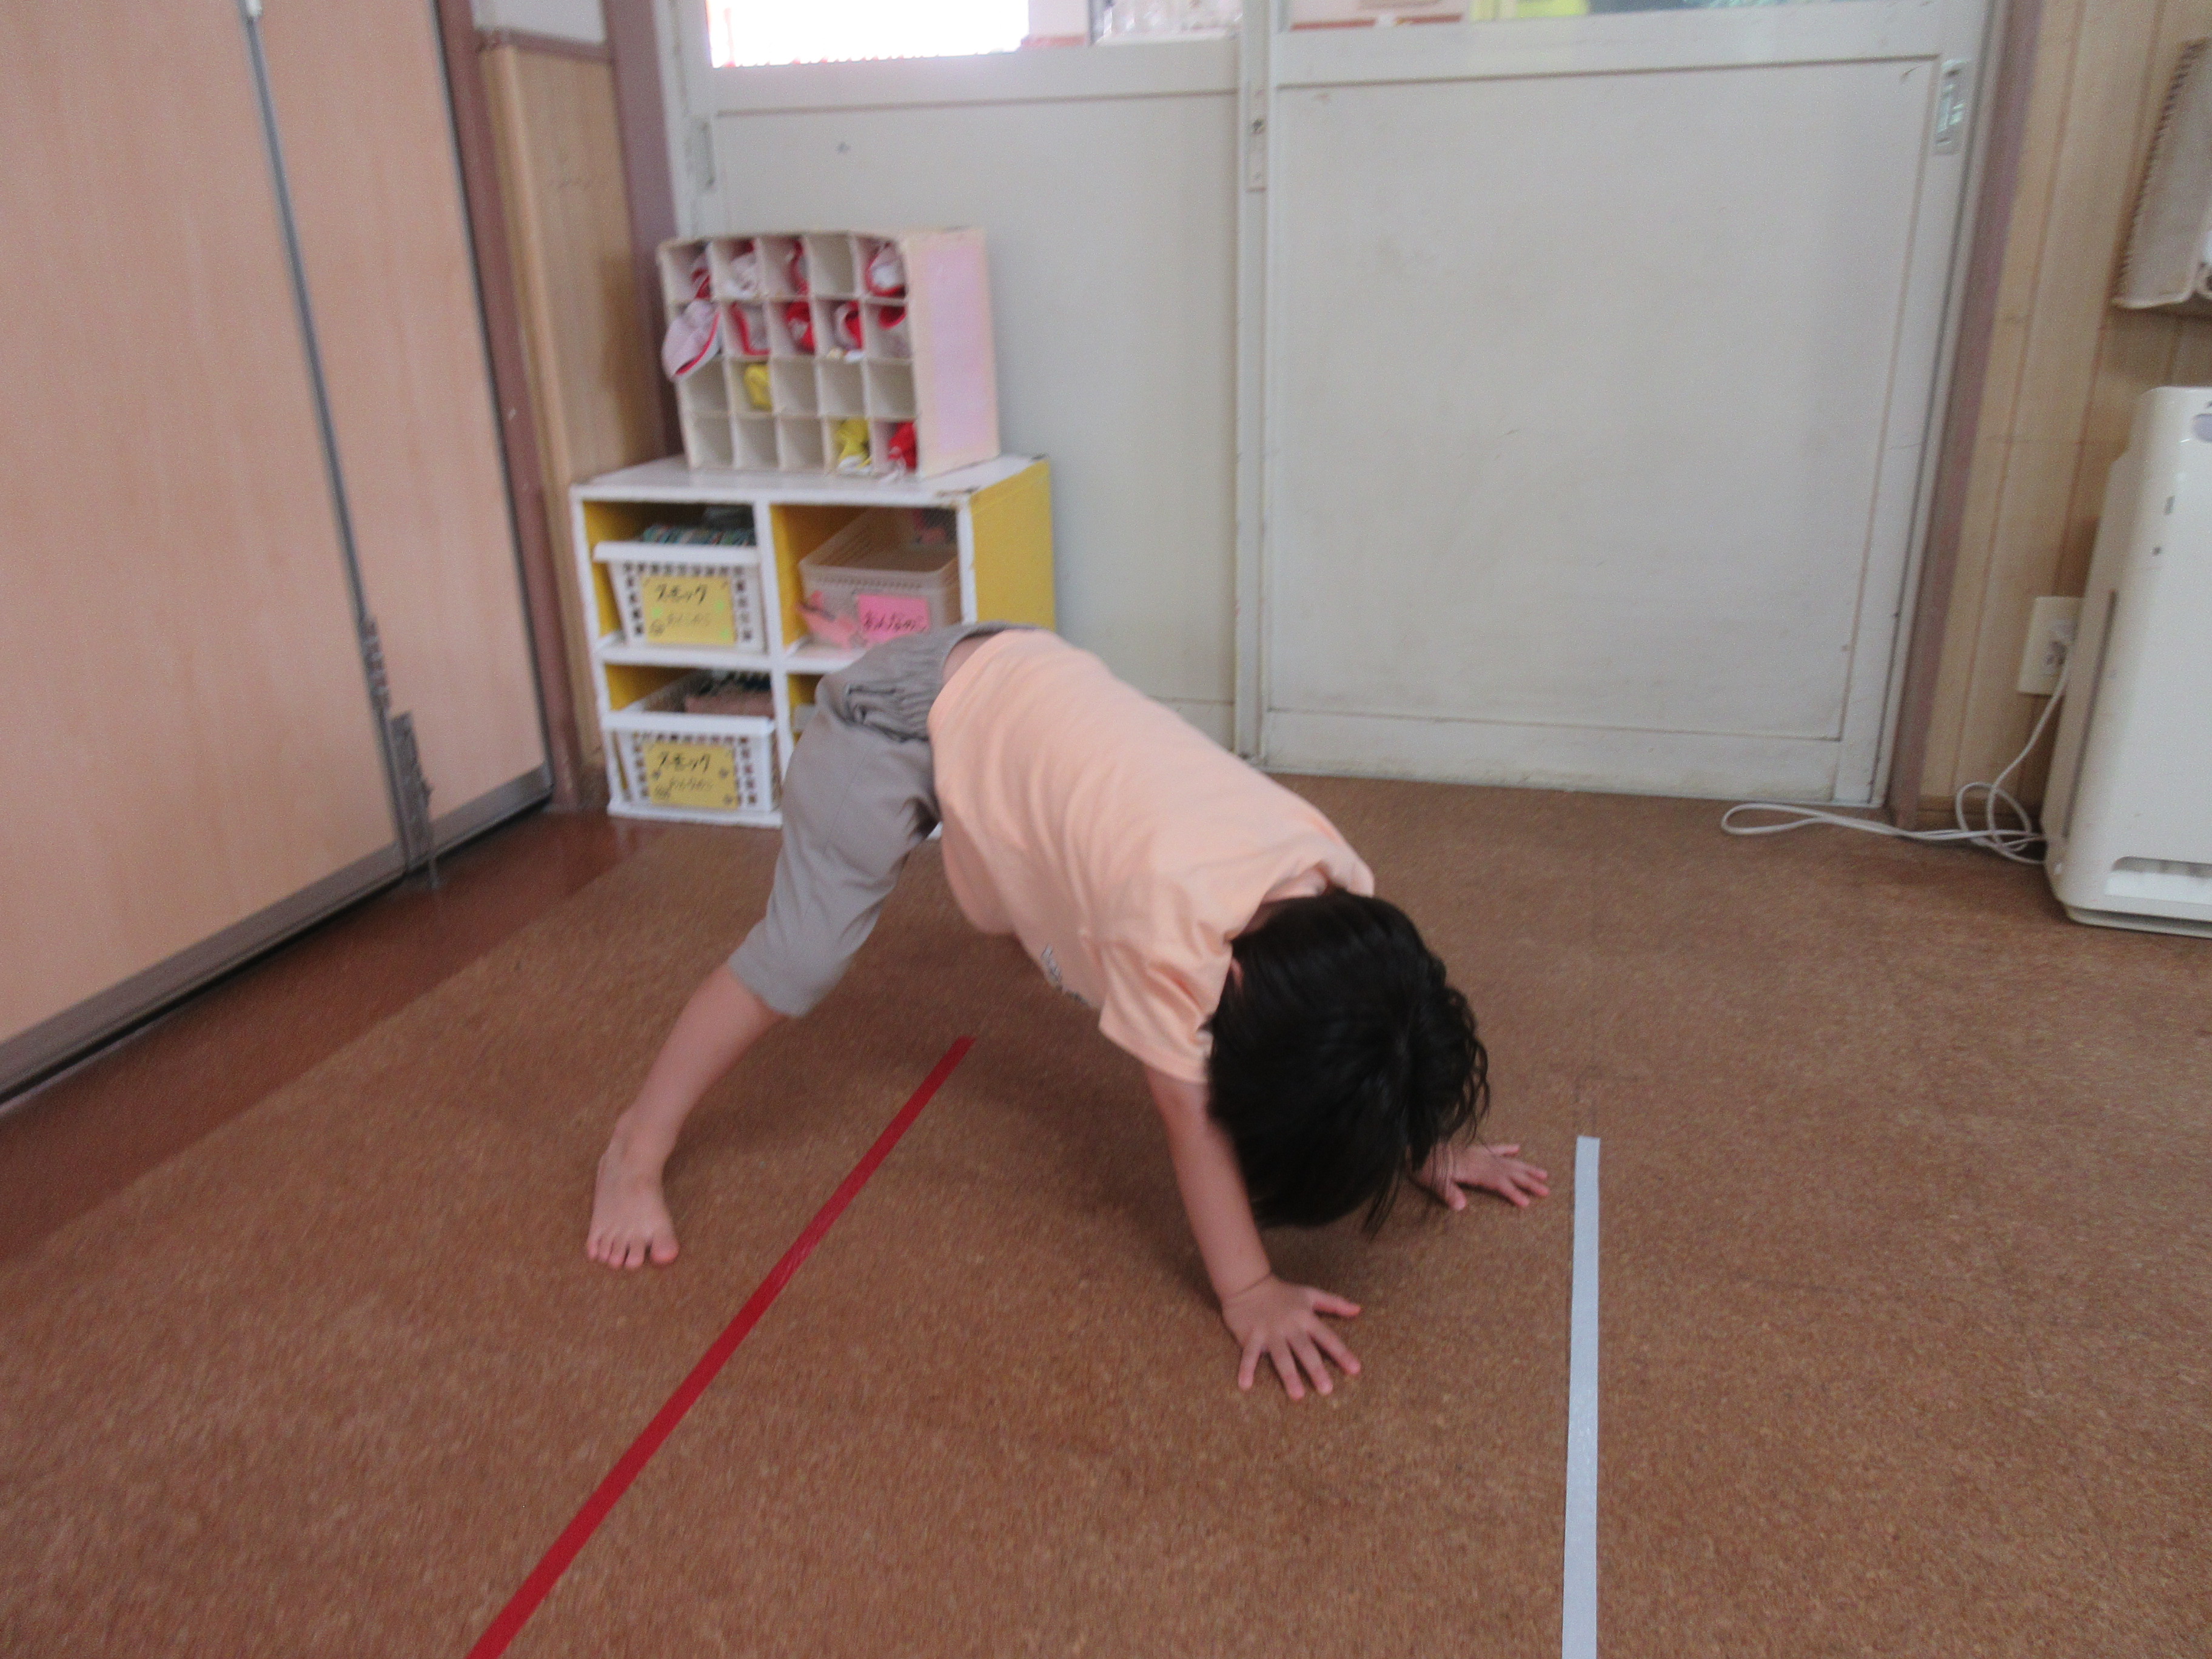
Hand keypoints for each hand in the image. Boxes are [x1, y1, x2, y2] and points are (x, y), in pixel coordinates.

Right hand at [1220, 1275, 1360, 1399]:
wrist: (1248, 1283)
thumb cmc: (1282, 1293)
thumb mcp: (1310, 1294)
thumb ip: (1334, 1303)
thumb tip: (1358, 1309)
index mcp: (1305, 1318)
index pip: (1327, 1337)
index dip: (1341, 1353)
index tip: (1355, 1370)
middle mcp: (1289, 1326)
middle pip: (1305, 1350)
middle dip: (1316, 1369)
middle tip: (1326, 1390)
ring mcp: (1269, 1332)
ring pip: (1281, 1356)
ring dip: (1289, 1375)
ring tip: (1297, 1395)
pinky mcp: (1250, 1336)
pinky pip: (1249, 1355)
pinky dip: (1246, 1369)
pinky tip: (1245, 1385)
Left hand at [1417, 1142, 1550, 1210]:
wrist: (1414, 1149)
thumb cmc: (1423, 1168)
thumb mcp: (1432, 1182)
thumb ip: (1447, 1193)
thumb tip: (1461, 1206)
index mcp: (1471, 1169)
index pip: (1496, 1182)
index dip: (1511, 1192)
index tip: (1526, 1202)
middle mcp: (1478, 1160)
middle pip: (1508, 1172)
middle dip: (1527, 1182)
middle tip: (1546, 1191)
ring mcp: (1477, 1154)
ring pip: (1506, 1161)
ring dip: (1525, 1168)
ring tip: (1543, 1174)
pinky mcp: (1472, 1150)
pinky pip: (1493, 1148)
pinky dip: (1506, 1148)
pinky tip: (1518, 1148)